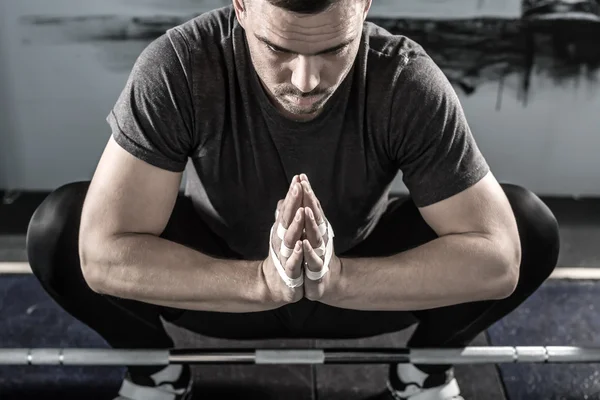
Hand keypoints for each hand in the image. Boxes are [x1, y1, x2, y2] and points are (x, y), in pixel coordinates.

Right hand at [262, 176, 304, 305]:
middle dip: (293, 203)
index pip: (288, 210)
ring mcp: (285, 256)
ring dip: (295, 225)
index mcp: (283, 232)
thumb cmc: (281, 258)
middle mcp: (282, 241)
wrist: (273, 285)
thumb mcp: (283, 237)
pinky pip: (293, 262)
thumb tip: (283, 199)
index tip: (298, 178)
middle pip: (287, 219)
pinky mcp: (290, 273)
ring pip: (290, 239)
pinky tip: (300, 245)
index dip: (293, 195)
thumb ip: (284, 218)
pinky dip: (296, 254)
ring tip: (301, 211)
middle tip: (298, 186)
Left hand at [298, 174, 341, 301]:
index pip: (311, 207)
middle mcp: (320, 237)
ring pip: (315, 236)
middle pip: (314, 217)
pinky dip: (307, 252)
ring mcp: (319, 252)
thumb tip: (294, 194)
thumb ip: (301, 215)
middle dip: (309, 201)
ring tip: (305, 210)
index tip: (301, 177)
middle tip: (304, 185)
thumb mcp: (305, 234)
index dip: (307, 193)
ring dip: (310, 223)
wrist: (323, 282)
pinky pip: (312, 259)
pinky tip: (303, 244)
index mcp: (315, 229)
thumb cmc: (312, 255)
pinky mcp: (317, 269)